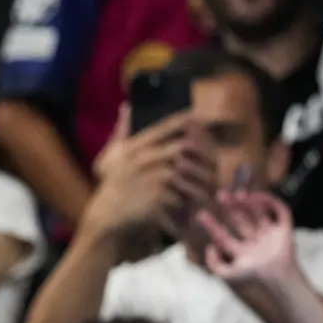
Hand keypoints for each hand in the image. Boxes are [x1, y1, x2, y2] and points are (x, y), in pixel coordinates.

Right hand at [82, 105, 213, 239]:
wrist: (107, 215)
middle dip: (202, 152)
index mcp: (134, 146)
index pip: (165, 126)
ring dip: (200, 177)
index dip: (185, 119)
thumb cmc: (113, 184)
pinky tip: (195, 200)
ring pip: (186, 171)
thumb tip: (127, 107)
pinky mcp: (155, 197)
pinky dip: (189, 198)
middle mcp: (142, 158)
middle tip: (214, 159)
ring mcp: (149, 178)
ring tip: (211, 182)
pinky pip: (180, 193)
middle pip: (183, 146)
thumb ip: (121, 130)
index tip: (201, 117)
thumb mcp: (112, 155)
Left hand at [195, 190, 298, 285]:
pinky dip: (270, 201)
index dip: (211, 225)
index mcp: (241, 250)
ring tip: (239, 194)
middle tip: (221, 195)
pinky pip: (279, 210)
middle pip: (239, 220)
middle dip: (230, 208)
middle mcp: (253, 241)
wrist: (278, 275)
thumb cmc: (253, 274)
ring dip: (248, 202)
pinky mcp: (284, 228)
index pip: (223, 236)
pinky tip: (257, 196)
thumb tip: (209, 246)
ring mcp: (269, 234)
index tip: (201, 214)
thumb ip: (214, 264)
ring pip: (258, 213)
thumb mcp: (228, 273)